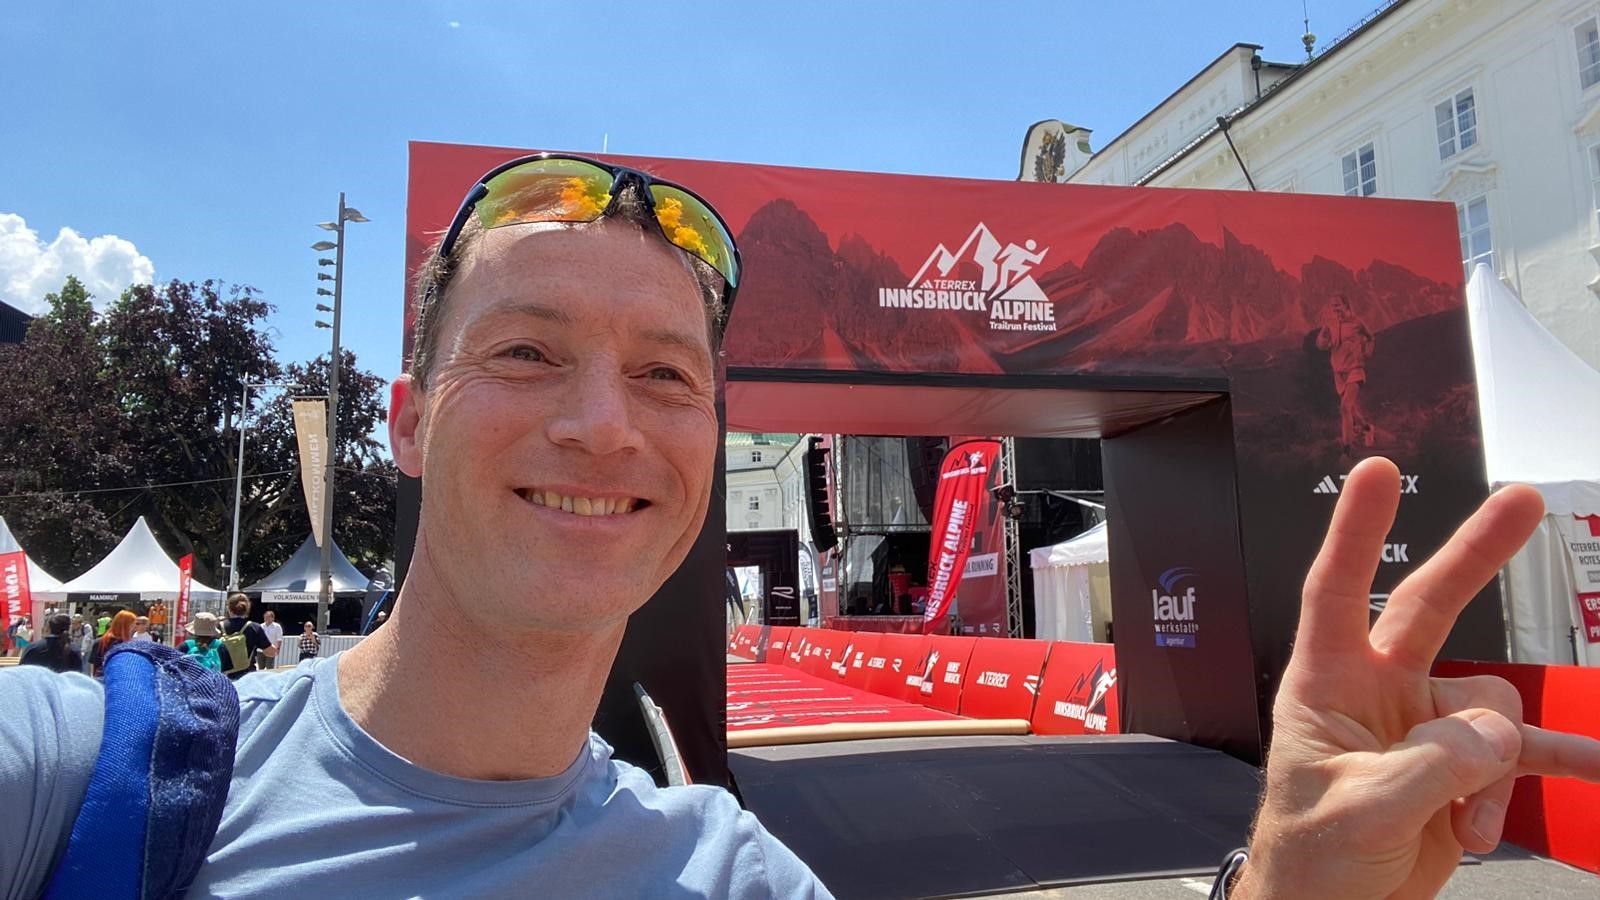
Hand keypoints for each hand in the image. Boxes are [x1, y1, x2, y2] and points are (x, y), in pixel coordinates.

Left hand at [1234, 458, 1599, 899]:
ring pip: (1495, 708)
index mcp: (1326, 685)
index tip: (1379, 472)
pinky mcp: (1464, 768)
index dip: (1356, 529)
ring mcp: (1426, 726)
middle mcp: (1378, 692)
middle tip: (1522, 500)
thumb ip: (1431, 767)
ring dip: (1497, 770)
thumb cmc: (1311, 856)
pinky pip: (1526, 757)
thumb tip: (1497, 732)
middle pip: (1431, 606)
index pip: (1336, 590)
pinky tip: (1597, 771)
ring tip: (1464, 822)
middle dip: (1477, 554)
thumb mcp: (1358, 810)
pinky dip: (1559, 767)